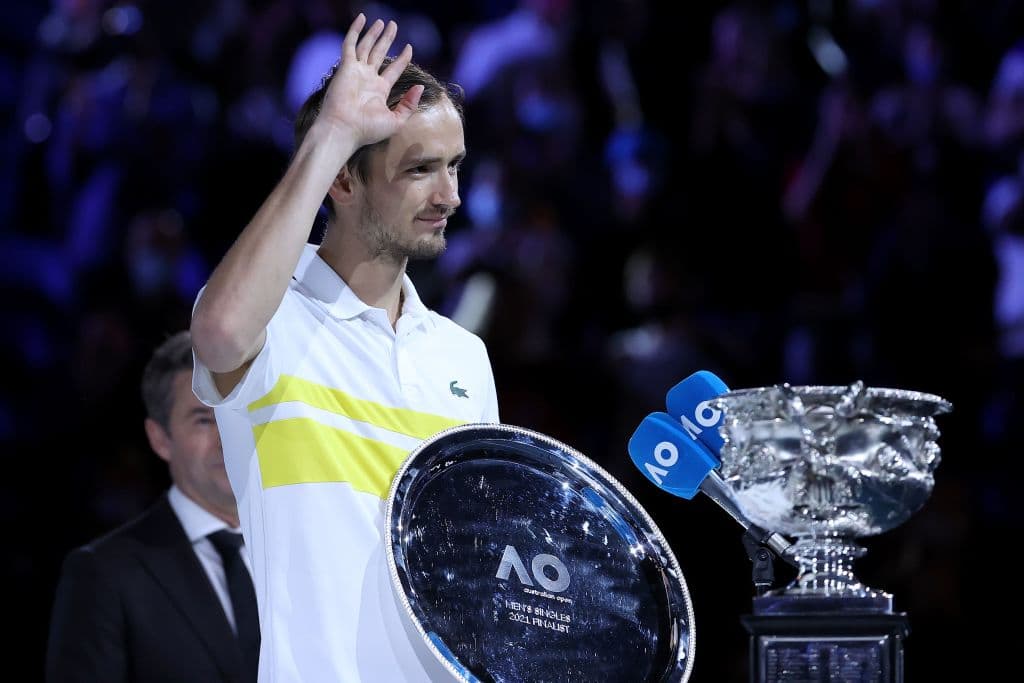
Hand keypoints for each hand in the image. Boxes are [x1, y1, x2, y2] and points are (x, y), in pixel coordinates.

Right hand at [316, 14, 422, 146]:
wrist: (344, 130)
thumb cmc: (367, 130)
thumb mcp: (395, 120)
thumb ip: (409, 104)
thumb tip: (420, 87)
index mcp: (379, 90)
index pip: (393, 69)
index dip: (402, 58)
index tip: (409, 47)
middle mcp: (368, 79)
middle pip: (379, 53)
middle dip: (387, 39)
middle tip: (393, 25)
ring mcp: (356, 72)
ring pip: (366, 46)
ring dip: (374, 33)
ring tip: (382, 21)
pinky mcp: (346, 67)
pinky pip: (350, 44)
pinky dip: (355, 30)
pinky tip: (362, 18)